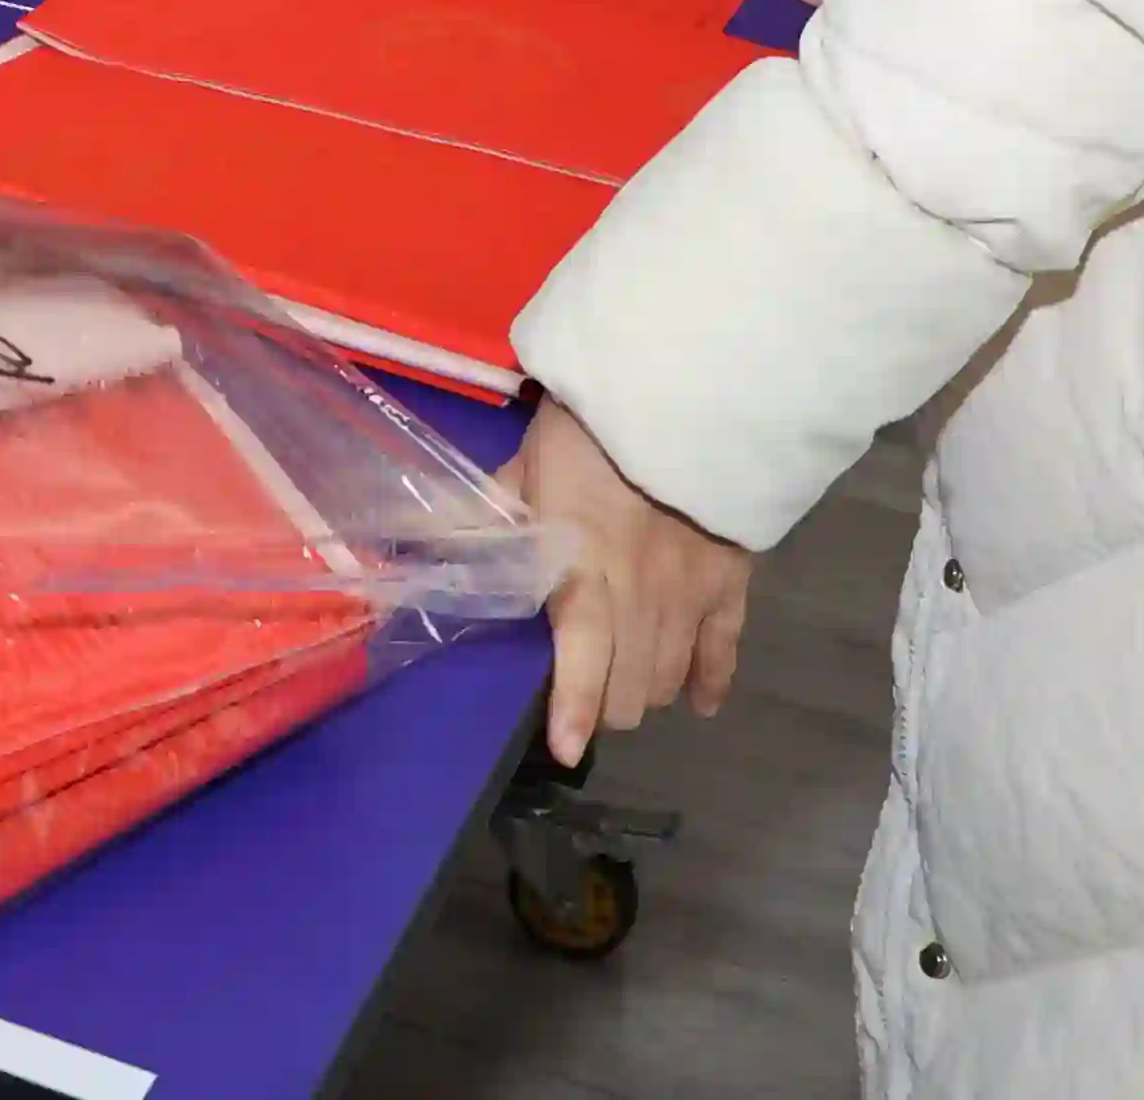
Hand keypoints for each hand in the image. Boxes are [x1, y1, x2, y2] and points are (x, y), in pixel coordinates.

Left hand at [514, 400, 755, 766]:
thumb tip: (412, 542)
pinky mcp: (730, 583)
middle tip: (584, 691)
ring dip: (645, 691)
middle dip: (605, 706)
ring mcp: (691, 596)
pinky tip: (697, 704)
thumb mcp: (522, 472)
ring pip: (670, 678)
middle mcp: (641, 598)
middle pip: (632, 689)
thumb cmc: (589, 434)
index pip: (584, 659)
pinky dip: (709, 683)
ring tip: (624, 681)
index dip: (576, 710)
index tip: (566, 748)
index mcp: (583, 571)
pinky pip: (725, 651)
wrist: (680, 395)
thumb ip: (478, 520)